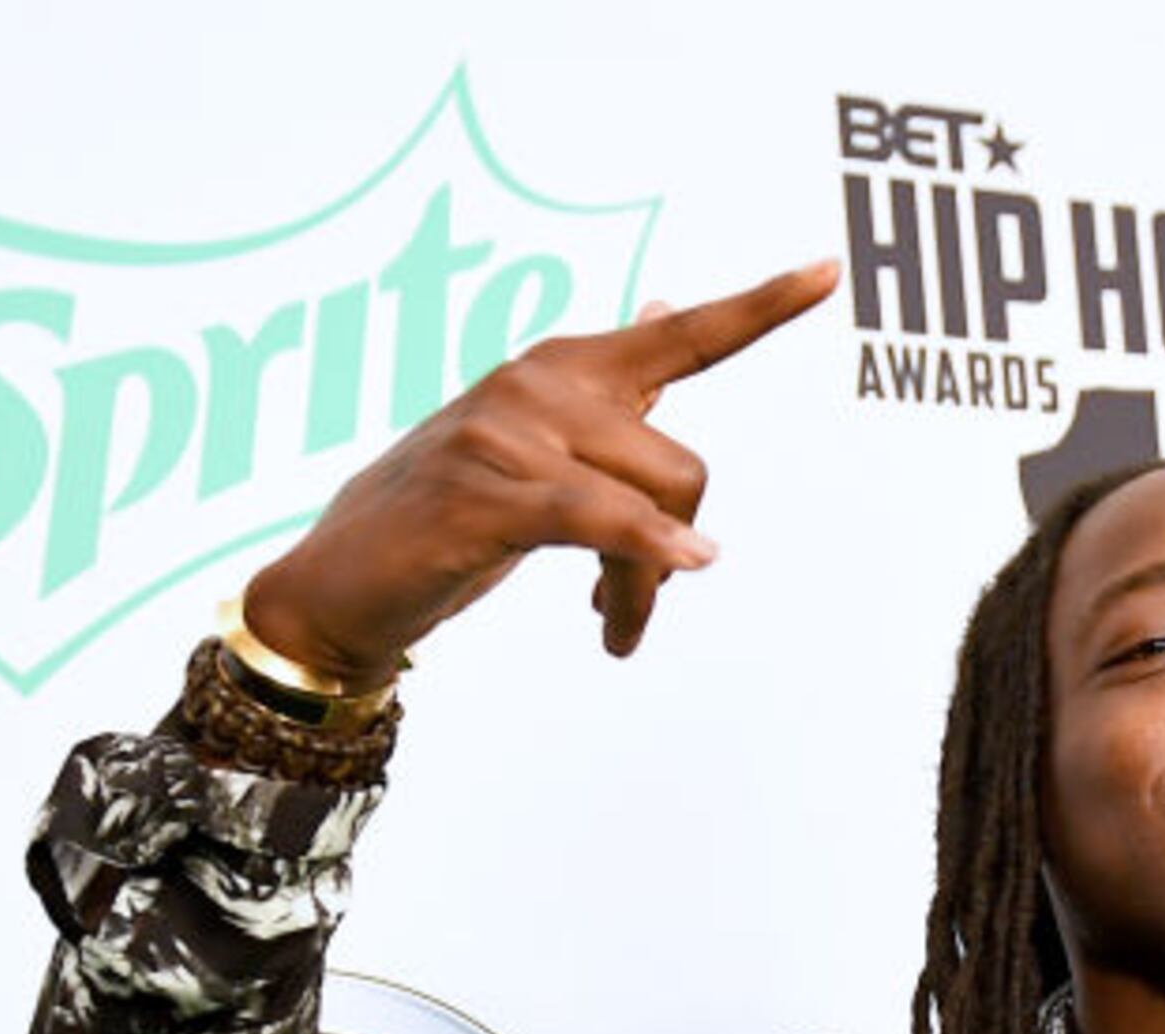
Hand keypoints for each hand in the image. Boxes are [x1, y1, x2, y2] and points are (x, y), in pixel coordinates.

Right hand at [238, 261, 837, 681]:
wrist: (338, 586)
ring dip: (648, 586)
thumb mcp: (532, 448)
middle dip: (678, 548)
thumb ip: (605, 393)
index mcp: (561, 370)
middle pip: (683, 463)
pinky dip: (648, 548)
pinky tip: (680, 573)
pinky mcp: (484, 496)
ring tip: (616, 629)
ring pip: (651, 502)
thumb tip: (669, 309)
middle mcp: (539, 384)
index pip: (680, 336)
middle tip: (629, 610)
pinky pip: (598, 519)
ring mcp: (507, 434)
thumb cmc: (443, 523)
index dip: (758, 306)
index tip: (826, 273)